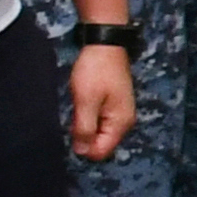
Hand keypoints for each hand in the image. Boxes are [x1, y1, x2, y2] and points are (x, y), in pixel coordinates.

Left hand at [68, 47, 135, 161]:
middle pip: (100, 143)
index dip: (83, 147)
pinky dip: (88, 116)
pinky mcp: (114, 105)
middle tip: (74, 114)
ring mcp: (120, 113)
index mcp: (120, 123)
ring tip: (78, 106)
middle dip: (84, 135)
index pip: (100, 152)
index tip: (72, 129)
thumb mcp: (86, 101)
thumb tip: (81, 152)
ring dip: (85, 125)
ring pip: (98, 132)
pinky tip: (82, 103)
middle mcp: (124, 122)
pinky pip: (99, 122)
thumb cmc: (95, 71)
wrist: (105, 43)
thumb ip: (84, 129)